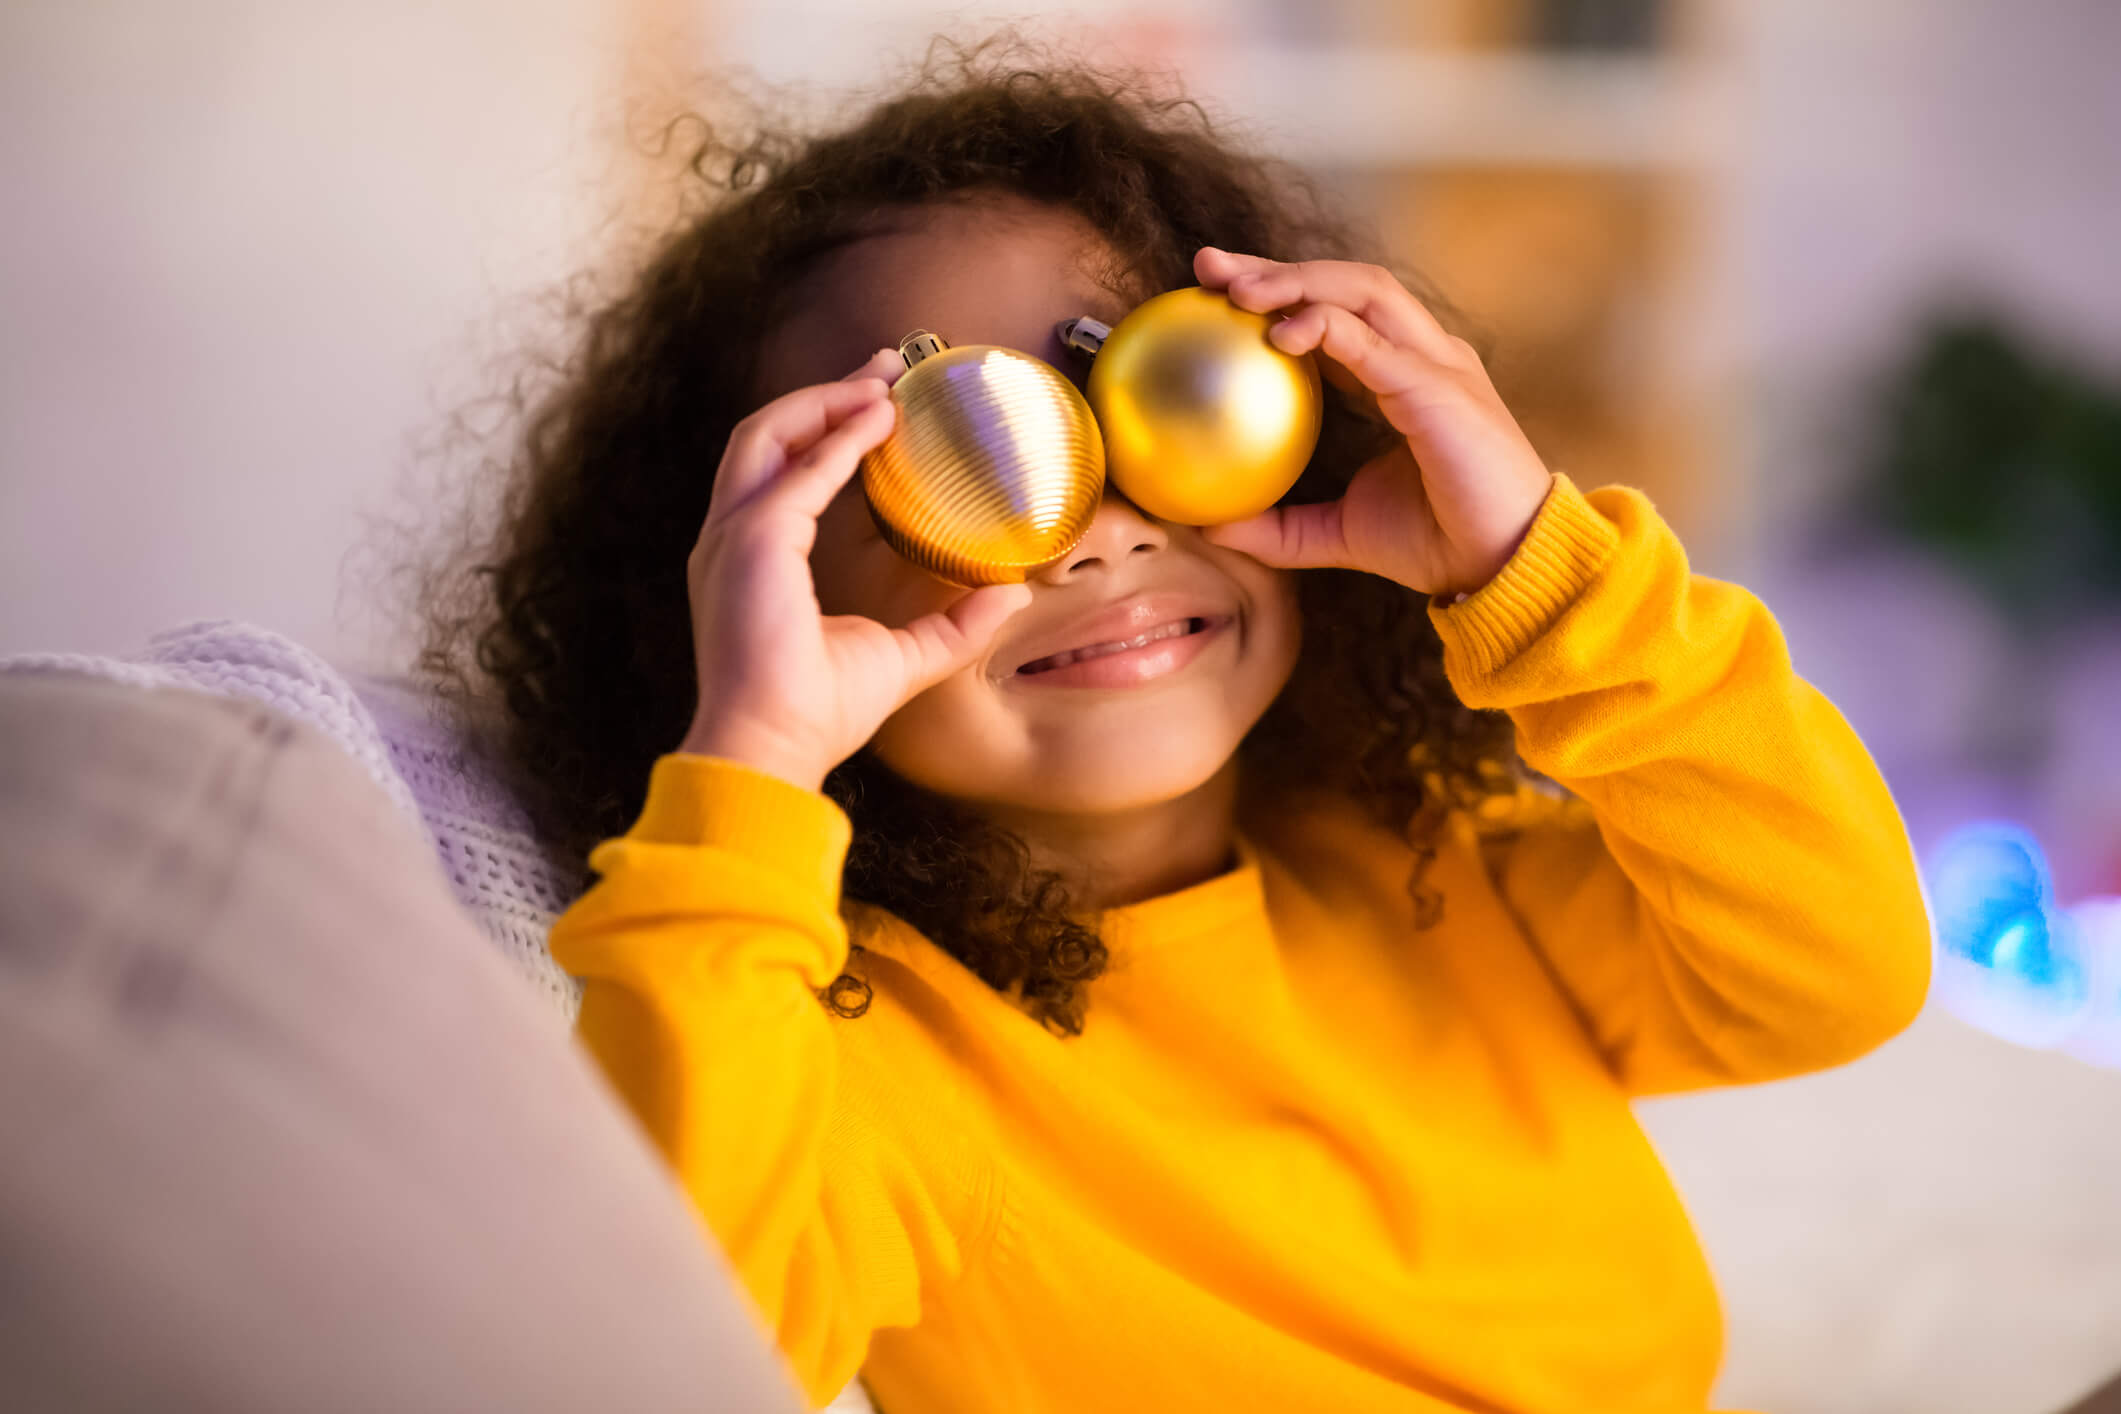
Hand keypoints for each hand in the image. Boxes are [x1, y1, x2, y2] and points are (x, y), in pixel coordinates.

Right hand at [679, 348, 1033, 790]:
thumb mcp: (903, 658)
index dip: (827, 428)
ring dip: (826, 400)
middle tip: (888, 368)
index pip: (782, 470)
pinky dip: (839, 439)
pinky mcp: (752, 541)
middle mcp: (731, 539)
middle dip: (825, 393)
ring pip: (768, 435)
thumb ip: (955, 625)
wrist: (771, 747)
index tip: (880, 404)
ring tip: (884, 383)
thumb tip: (1013, 595)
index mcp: (752, 560)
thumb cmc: (817, 712)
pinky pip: (800, 471)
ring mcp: (733, 537)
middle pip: (768, 436)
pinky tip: (881, 421)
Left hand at [1192, 246, 1554, 600]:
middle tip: (1209, 266)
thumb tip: (1211, 527)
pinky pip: (1377, 343)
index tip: (1213, 292)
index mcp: (1402, 375)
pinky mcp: (1441, 389)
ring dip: (1299, 280)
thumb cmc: (1438, 542)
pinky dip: (1328, 326)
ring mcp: (1436, 363)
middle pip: (1345, 283)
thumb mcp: (1337, 534)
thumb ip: (1278, 528)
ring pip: (1365, 290)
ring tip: (1239, 292)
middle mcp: (1422, 355)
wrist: (1505, 566)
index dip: (1276, 292)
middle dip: (1276, 266)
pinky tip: (1281, 334)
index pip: (1334, 313)